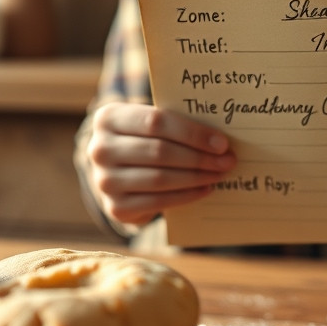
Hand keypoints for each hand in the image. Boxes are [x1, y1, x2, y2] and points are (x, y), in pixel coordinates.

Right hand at [84, 102, 235, 225]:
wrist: (116, 172)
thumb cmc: (142, 140)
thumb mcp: (147, 123)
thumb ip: (174, 124)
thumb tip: (218, 139)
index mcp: (108, 118)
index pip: (156, 122)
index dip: (192, 133)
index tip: (221, 143)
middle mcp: (99, 149)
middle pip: (159, 151)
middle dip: (199, 157)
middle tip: (227, 161)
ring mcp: (104, 181)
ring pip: (160, 178)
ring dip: (196, 177)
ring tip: (219, 174)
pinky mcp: (116, 207)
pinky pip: (158, 201)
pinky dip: (186, 196)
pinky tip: (205, 189)